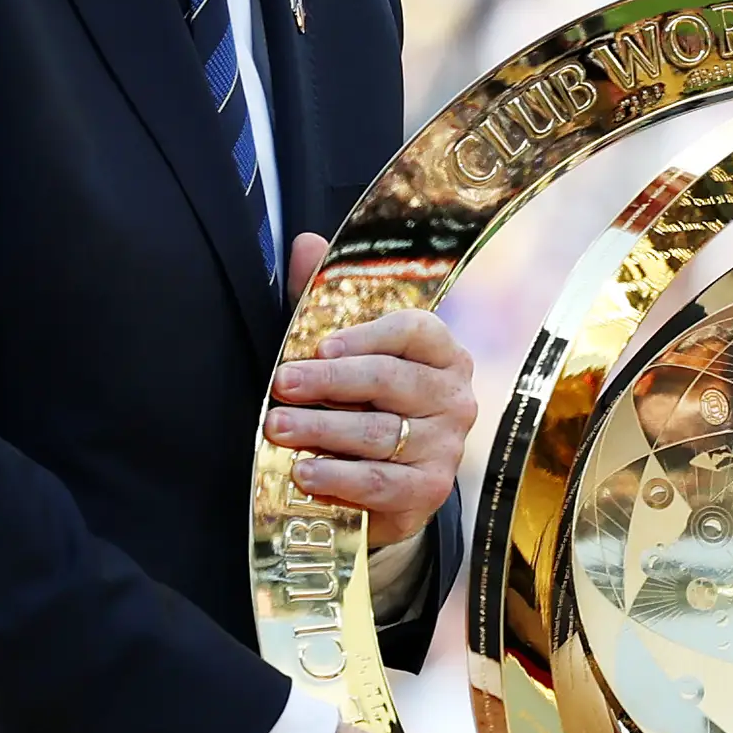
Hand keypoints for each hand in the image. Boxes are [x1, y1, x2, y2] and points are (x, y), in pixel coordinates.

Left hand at [268, 231, 476, 533]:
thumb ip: (325, 299)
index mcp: (442, 353)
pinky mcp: (430, 489)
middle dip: (329, 383)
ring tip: (278, 429)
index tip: (318, 347)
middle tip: (281, 386)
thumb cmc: (363, 405)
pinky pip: (382, 482)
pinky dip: (341, 478)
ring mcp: (446, 445)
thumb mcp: (345, 351)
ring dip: (323, 430)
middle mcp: (454, 397)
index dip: (366, 336)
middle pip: (391, 381)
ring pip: (381, 433)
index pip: (414, 331)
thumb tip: (306, 243)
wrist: (387, 484)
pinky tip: (307, 472)